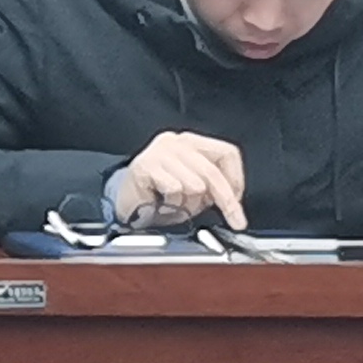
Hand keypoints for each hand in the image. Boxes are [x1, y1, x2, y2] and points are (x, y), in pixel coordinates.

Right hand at [110, 131, 246, 230]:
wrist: (124, 200)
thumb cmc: (159, 194)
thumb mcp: (194, 186)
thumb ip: (213, 187)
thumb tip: (233, 201)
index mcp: (192, 143)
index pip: (227, 153)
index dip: (237, 179)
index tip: (237, 202)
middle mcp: (176, 142)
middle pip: (212, 171)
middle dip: (226, 200)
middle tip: (234, 220)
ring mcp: (159, 152)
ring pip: (195, 184)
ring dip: (189, 203)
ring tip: (178, 205)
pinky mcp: (145, 165)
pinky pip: (174, 189)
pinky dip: (172, 203)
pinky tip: (163, 202)